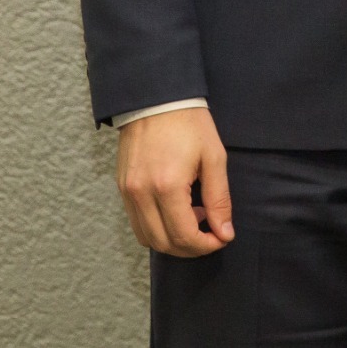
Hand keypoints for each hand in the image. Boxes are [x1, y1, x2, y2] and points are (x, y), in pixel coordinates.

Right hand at [116, 107, 233, 257]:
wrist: (157, 99)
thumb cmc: (190, 124)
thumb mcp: (214, 157)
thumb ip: (219, 198)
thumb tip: (224, 232)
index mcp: (167, 186)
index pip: (184, 236)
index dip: (205, 245)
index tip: (222, 238)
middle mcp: (142, 195)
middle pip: (163, 244)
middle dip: (191, 248)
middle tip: (211, 235)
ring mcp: (128, 193)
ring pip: (147, 238)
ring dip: (172, 240)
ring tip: (196, 219)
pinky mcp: (122, 188)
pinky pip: (137, 223)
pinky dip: (157, 228)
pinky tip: (177, 211)